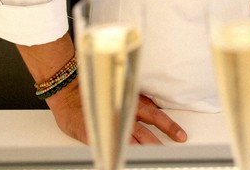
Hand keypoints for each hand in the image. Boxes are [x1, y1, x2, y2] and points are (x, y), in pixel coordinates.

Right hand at [49, 78, 186, 144]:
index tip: (181, 135)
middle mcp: (123, 112)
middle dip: (162, 139)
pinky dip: (123, 152)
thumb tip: (153, 107)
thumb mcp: (119, 92)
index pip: (154, 115)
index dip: (168, 125)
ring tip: (158, 156)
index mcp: (130, 101)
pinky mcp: (97, 133)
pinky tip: (129, 158)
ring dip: (146, 147)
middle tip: (175, 145)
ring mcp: (110, 124)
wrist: (68, 91)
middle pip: (147, 129)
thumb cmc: (93, 93)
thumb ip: (135, 100)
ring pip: (133, 138)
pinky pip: (113, 145)